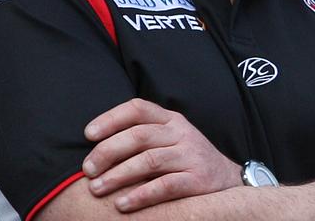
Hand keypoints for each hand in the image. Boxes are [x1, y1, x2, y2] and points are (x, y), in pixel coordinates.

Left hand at [82, 98, 240, 212]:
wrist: (226, 180)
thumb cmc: (185, 160)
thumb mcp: (169, 139)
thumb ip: (141, 136)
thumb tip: (95, 148)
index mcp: (170, 119)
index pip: (138, 108)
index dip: (111, 119)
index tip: (88, 135)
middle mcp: (181, 133)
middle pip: (139, 135)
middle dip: (108, 152)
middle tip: (87, 170)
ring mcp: (191, 155)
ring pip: (149, 161)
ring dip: (118, 175)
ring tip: (96, 189)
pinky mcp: (198, 179)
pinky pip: (165, 186)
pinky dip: (141, 195)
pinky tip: (122, 204)